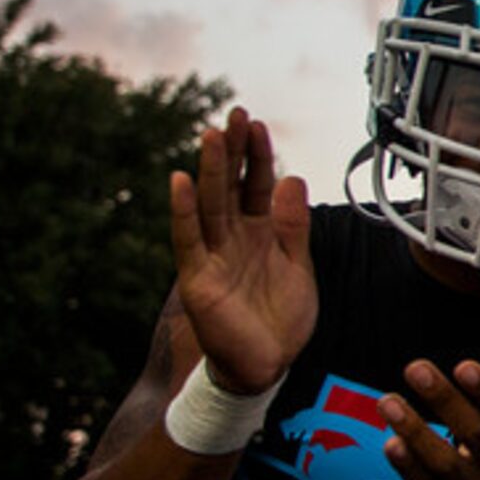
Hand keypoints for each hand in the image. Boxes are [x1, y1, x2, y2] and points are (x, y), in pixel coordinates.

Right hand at [168, 106, 316, 395]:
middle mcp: (233, 238)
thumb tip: (292, 179)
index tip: (258, 124)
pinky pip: (189, 239)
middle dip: (234, 151)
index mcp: (260, 233)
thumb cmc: (281, 319)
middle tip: (235, 114)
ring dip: (211, 169)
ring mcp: (213, 255)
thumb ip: (293, 226)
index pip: (257, 185)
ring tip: (212, 134)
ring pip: (210, 205)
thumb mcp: (299, 267)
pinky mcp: (197, 278)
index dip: (258, 156)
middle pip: (231, 186)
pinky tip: (180, 181)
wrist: (267, 366)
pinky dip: (184, 210)